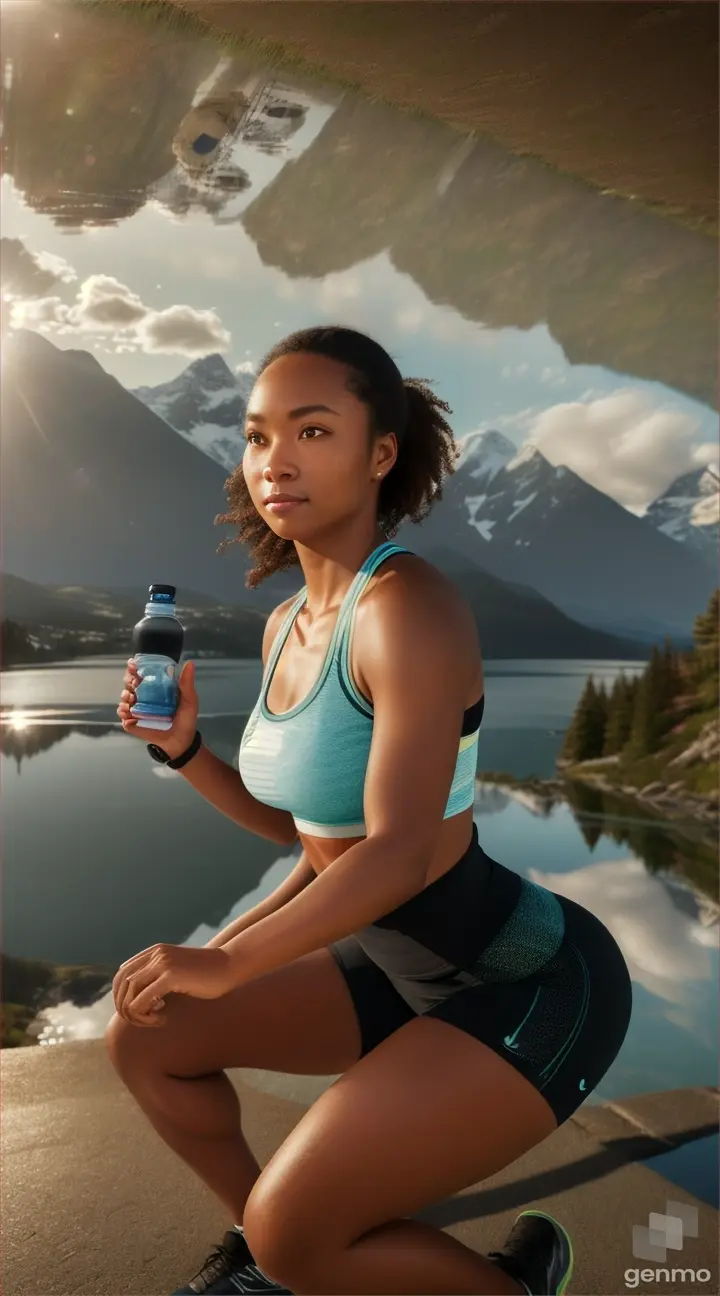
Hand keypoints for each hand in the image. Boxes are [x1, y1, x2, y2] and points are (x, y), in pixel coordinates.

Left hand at [113, 944, 234, 1026]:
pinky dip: (146, 1016)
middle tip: (144, 1020)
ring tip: (156, 1019)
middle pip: (120, 986)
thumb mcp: (177, 973)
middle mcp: (154, 955)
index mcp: (153, 952)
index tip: (141, 1010)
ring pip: (128, 995)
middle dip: (125, 1008)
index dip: (123, 997)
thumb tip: (138, 999)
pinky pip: (142, 1001)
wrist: (230, 966)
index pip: (121, 976)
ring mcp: (161, 964)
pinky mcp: (170, 976)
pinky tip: (163, 1018)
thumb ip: (158, 978)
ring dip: (136, 1015)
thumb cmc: (207, 975)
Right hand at [117, 657, 198, 757]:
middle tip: (134, 683)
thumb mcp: (189, 700)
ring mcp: (138, 709)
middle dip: (129, 680)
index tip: (133, 665)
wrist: (181, 742)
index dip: (136, 667)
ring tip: (131, 698)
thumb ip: (187, 683)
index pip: (143, 673)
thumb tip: (190, 662)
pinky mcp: (132, 722)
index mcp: (157, 688)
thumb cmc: (186, 720)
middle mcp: (145, 696)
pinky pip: (123, 714)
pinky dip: (122, 711)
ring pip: (125, 697)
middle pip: (130, 683)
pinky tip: (127, 711)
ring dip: (125, 695)